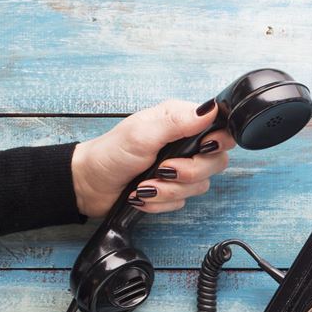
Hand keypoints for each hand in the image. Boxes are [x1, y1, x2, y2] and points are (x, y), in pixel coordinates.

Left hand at [70, 99, 235, 216]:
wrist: (90, 184)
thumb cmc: (111, 153)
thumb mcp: (143, 132)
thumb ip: (177, 121)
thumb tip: (209, 109)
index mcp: (181, 123)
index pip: (221, 130)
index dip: (218, 142)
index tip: (202, 148)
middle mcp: (185, 145)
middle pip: (216, 162)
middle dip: (189, 172)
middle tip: (164, 169)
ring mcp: (181, 169)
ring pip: (199, 186)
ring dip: (169, 190)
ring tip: (145, 185)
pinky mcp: (173, 190)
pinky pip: (183, 202)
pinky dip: (160, 202)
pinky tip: (143, 194)